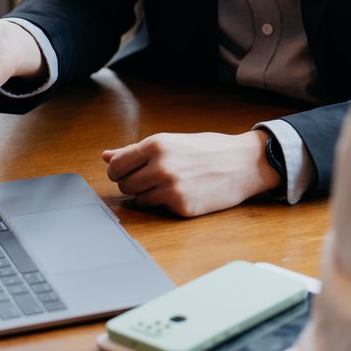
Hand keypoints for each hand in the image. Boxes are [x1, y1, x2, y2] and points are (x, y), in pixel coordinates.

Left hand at [102, 131, 280, 216]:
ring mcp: (171, 189)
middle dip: (133, 182)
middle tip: (152, 177)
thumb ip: (136, 150)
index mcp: (157, 145)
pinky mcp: (181, 207)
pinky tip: (183, 192)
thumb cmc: (209, 150)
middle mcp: (161, 166)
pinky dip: (165, 203)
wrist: (244, 163)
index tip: (129, 171)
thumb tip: (106, 156)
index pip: (116, 166)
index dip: (119, 171)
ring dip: (147, 194)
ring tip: (168, 183)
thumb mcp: (173, 142)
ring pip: (138, 199)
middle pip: (124, 184)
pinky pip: (157, 208)